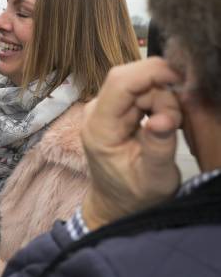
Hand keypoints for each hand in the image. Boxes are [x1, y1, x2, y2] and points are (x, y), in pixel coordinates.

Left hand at [81, 58, 182, 229]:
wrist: (117, 203)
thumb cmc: (133, 194)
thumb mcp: (153, 178)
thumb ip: (158, 147)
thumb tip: (163, 118)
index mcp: (99, 127)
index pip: (120, 82)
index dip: (151, 72)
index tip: (180, 81)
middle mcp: (96, 111)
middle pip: (133, 78)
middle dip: (162, 91)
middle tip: (174, 124)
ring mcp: (104, 108)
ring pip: (139, 83)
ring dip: (162, 99)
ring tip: (166, 130)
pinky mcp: (114, 109)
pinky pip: (140, 92)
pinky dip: (157, 101)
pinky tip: (160, 124)